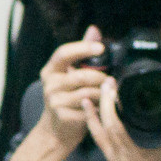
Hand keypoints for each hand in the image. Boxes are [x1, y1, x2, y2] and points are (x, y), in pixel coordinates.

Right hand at [38, 29, 110, 149]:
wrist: (56, 130)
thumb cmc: (67, 97)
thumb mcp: (70, 73)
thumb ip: (82, 52)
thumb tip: (94, 30)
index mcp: (50, 70)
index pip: (64, 53)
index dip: (83, 48)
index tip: (101, 48)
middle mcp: (49, 85)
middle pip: (82, 76)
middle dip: (101, 78)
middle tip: (111, 81)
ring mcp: (55, 101)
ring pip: (88, 93)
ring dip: (103, 94)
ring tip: (109, 94)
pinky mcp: (63, 116)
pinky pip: (89, 108)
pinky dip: (99, 107)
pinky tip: (102, 107)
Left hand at [85, 75, 160, 160]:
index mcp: (137, 153)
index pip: (116, 127)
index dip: (110, 106)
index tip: (114, 87)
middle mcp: (123, 158)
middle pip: (104, 128)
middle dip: (102, 103)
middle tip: (106, 84)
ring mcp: (116, 160)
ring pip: (97, 134)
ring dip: (92, 114)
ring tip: (89, 96)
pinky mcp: (114, 160)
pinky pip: (99, 140)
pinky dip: (94, 125)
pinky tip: (90, 112)